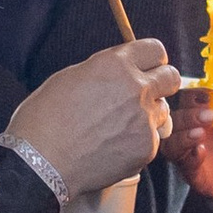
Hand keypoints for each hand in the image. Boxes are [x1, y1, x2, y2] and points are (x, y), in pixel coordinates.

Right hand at [9, 38, 178, 196]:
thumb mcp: (69, 78)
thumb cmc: (45, 119)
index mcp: (115, 65)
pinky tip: (115, 147)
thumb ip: (103, 71)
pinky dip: (139, 142)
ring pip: (163, 111)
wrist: (41, 162)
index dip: (152, 59)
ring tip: (120, 126)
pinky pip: (153, 139)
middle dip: (162, 83)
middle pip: (171, 77)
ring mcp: (144, 120)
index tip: (148, 67)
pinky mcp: (147, 148)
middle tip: (146, 93)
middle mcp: (137, 88)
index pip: (155, 50)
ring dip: (148, 115)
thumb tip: (118, 72)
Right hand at [170, 93, 212, 212]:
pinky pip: (185, 167)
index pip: (191, 101)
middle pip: (177, 121)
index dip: (194, 96)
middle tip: (206, 116)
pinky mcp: (201, 179)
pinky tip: (200, 150)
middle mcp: (201, 134)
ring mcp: (199, 157)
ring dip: (181, 136)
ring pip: (173, 144)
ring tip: (199, 133)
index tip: (205, 96)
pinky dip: (188, 157)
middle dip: (187, 116)